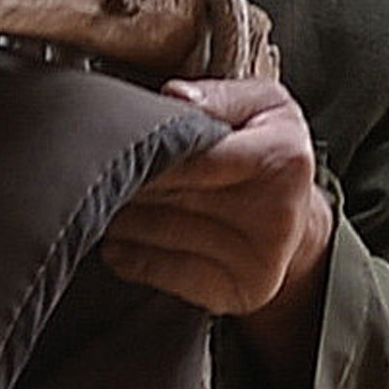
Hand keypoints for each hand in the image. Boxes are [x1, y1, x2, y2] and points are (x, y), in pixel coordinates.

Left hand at [105, 73, 333, 388]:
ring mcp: (257, 260)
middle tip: (93, 171)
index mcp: (283, 159)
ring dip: (120, 217)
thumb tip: (175, 97)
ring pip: (161, 234)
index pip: (195, 158)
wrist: (295, 218)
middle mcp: (277, 214)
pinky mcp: (236, 292)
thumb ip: (219, 96)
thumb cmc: (268, 149)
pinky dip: (131, 256)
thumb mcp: (261, 105)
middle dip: (129, 182)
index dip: (149, 151)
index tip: (112, 142)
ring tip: (102, 201)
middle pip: (172, 196)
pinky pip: (166, 274)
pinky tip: (115, 242)